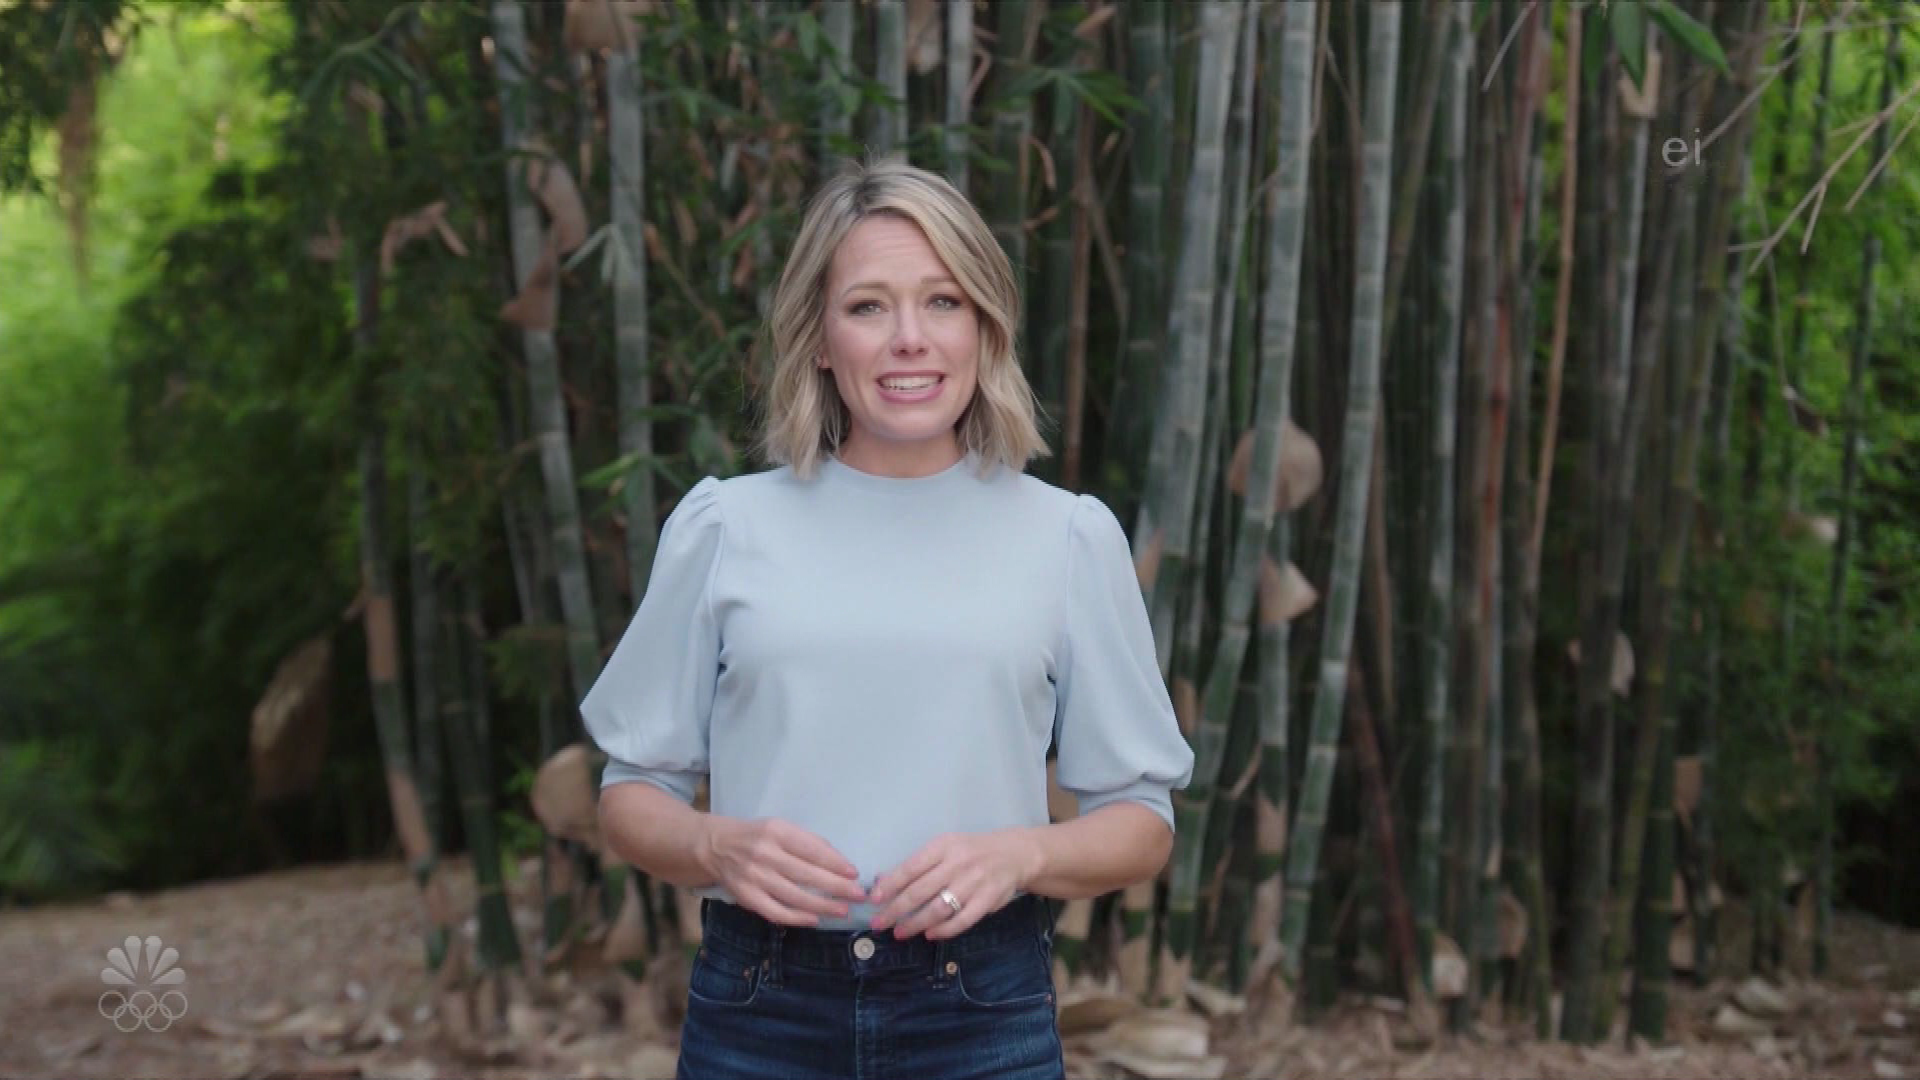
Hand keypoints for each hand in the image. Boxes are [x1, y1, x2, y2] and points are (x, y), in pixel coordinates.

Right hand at [700, 816, 867, 926]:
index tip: (854, 874)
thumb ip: (806, 841)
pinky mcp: (746, 896)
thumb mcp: (779, 827)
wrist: (714, 846)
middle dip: (836, 887)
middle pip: (806, 874)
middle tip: (858, 895)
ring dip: (822, 906)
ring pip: (793, 896)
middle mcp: (764, 854)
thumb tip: (838, 861)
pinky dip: (797, 918)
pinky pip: (775, 912)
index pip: (812, 849)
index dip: (835, 863)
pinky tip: (814, 920)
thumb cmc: (756, 836)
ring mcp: (753, 877)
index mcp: (776, 831)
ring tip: (843, 911)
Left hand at [867, 829, 1043, 940]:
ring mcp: (974, 882)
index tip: (874, 900)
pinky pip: (962, 920)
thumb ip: (917, 866)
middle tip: (880, 924)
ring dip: (916, 923)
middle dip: (896, 910)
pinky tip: (930, 934)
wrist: (1013, 854)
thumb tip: (882, 882)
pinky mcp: (988, 900)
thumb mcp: (945, 848)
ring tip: (900, 933)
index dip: (890, 885)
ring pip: (939, 908)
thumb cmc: (970, 851)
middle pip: (921, 891)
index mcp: (943, 846)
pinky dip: (944, 930)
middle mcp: (958, 863)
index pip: (911, 867)